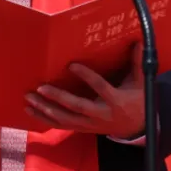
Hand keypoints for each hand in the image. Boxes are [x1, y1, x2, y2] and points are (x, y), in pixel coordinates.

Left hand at [24, 42, 144, 138]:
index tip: (71, 65)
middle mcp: (101, 115)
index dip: (87, 77)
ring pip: (65, 119)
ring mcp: (90, 124)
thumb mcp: (141, 84)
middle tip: (40, 87)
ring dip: (45, 109)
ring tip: (29, 98)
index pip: (100, 88)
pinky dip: (44, 119)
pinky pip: (61, 125)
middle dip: (58, 98)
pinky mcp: (82, 128)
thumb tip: (139, 41)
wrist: (136, 128)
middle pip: (77, 107)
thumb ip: (137, 63)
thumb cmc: (138, 101)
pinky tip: (31, 111)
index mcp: (116, 101)